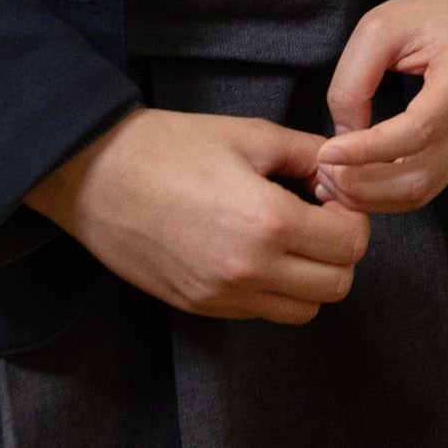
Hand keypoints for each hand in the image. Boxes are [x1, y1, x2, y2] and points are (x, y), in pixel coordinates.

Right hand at [25, 106, 370, 322]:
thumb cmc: (172, 146)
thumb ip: (309, 156)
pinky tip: (255, 251)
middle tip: (318, 217)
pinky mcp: (197, 307)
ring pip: (302, 310)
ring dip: (310, 277)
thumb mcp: (252, 135)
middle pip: (336, 286)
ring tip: (289, 237)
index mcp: (268, 222)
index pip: (351, 245)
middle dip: (340, 251)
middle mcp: (247, 270)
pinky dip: (273, 289)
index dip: (352, 216)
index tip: (331, 196)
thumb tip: (342, 172)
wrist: (94, 175)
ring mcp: (219, 295)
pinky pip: (259, 312)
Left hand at [313, 0, 447, 214]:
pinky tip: (358, 182)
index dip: (367, 150)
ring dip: (373, 197)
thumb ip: (354, 81)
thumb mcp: (381, 27)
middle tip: (323, 173)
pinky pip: (426, 188)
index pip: (417, 132)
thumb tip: (343, 137)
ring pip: (422, 191)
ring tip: (334, 182)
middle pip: (420, 176)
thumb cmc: (436, 12)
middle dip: (364, 184)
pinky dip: (387, 196)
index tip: (327, 152)